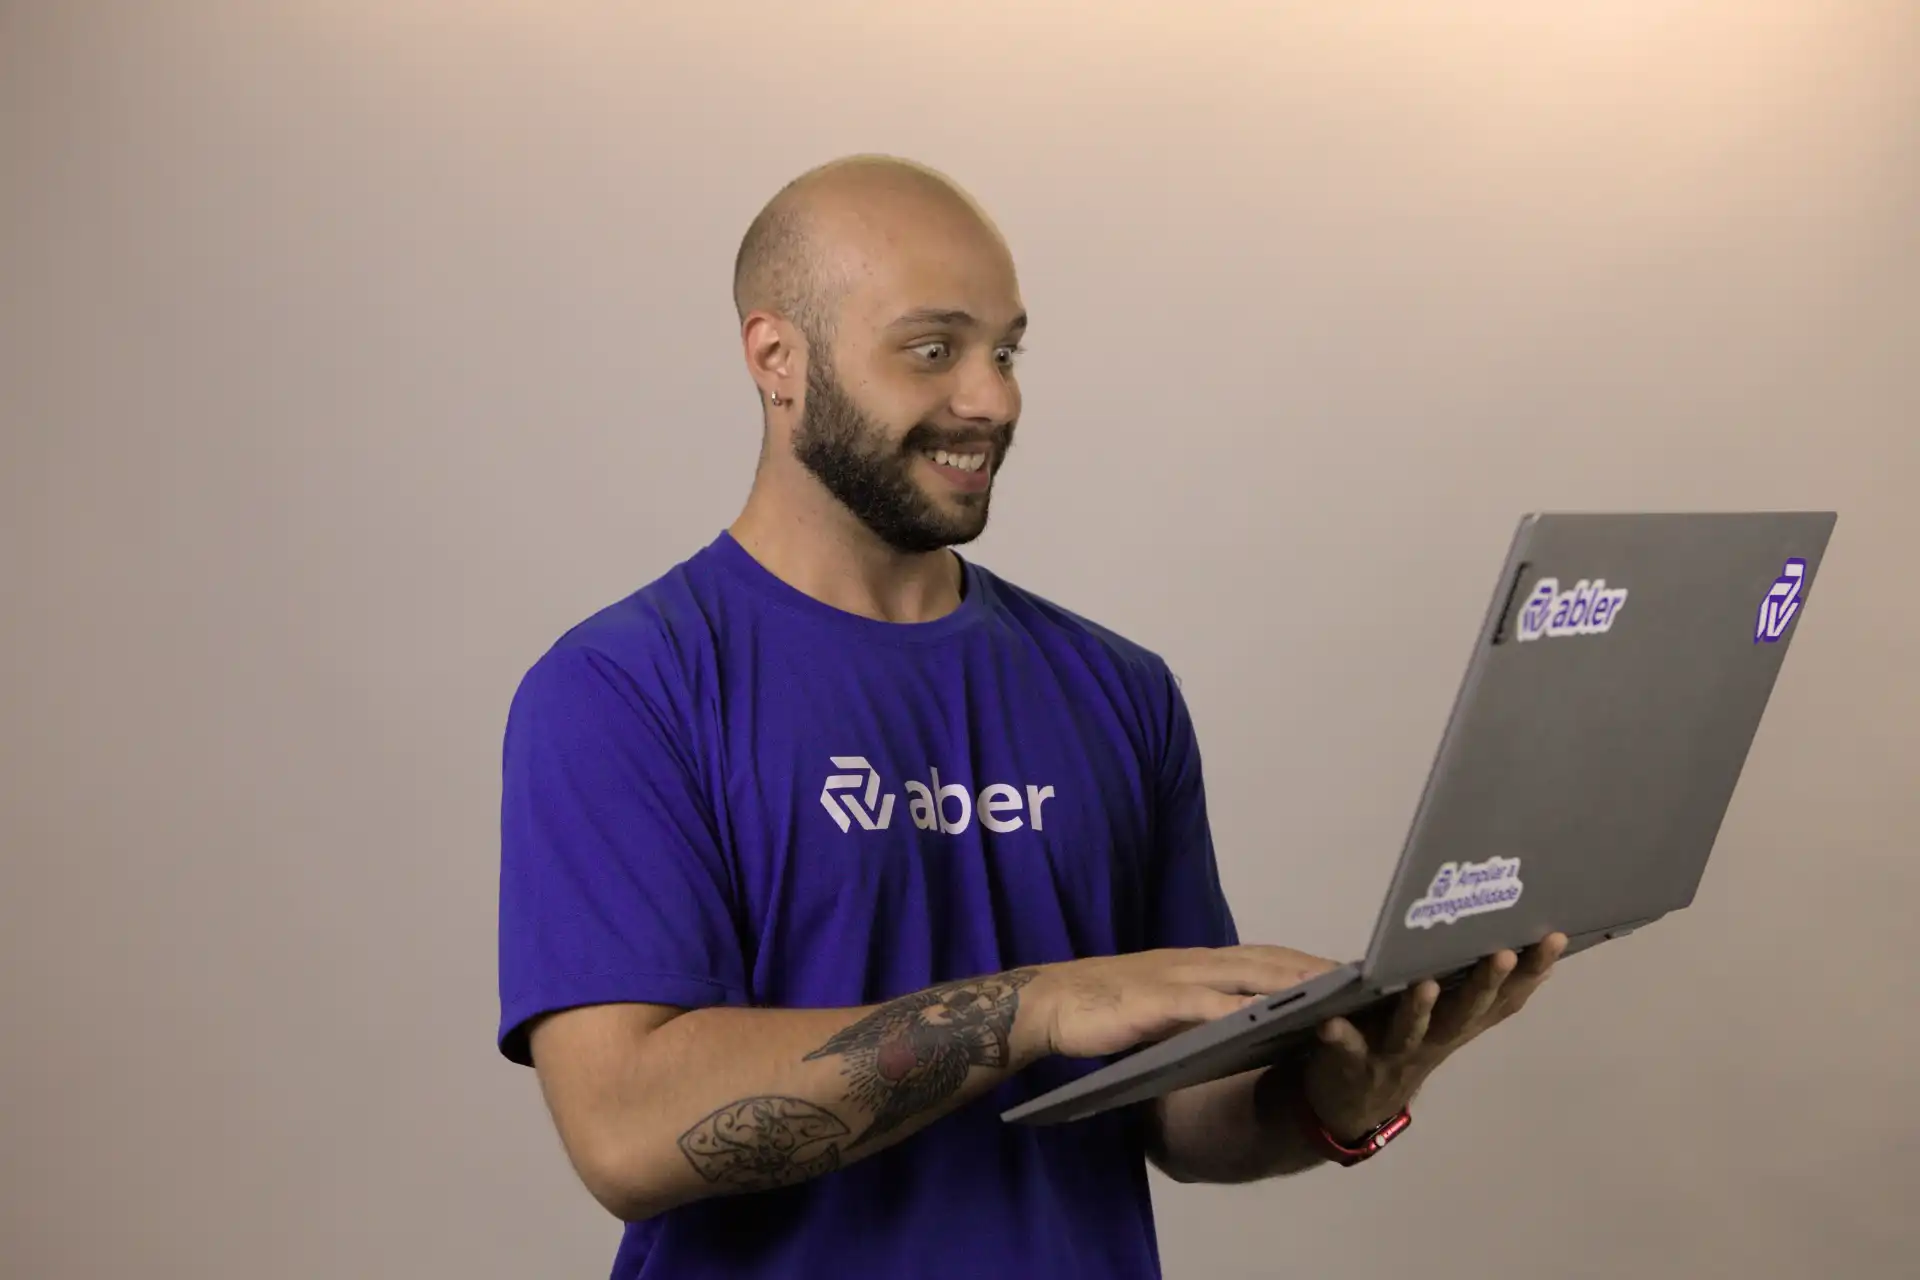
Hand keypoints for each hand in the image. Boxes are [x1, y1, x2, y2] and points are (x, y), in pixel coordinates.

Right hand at [1024, 945, 1342, 1062]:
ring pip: (1246, 977)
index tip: (1352, 972)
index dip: (1309, 963)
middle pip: (1269, 961)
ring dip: (1292, 984)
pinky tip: (1267, 1020)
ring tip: (1335, 994)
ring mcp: (1177, 980)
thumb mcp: (1164, 1008)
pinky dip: (1238, 1010)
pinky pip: (1204, 1006)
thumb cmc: (1105, 1009)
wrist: (1048, 1004)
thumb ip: (1202, 1011)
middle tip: (1365, 979)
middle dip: (1317, 968)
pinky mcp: (1156, 1003)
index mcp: (1198, 966)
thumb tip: (1244, 1026)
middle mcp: (1195, 965)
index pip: (1265, 959)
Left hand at [1301, 932, 1566, 1140]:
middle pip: (1464, 1012)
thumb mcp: (1449, 1022)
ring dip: (1420, 1009)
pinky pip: (1346, 1047)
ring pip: (1410, 1031)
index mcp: (1458, 1024)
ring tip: (1426, 984)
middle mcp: (1434, 1040)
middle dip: (1485, 984)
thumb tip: (1533, 959)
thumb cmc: (1405, 1044)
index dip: (1531, 972)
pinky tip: (1330, 1022)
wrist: (1355, 1105)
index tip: (1555, 938)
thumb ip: (1481, 995)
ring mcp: (1394, 1054)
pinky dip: (1340, 1036)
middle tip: (1503, 953)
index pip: (1502, 997)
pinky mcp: (1352, 1061)